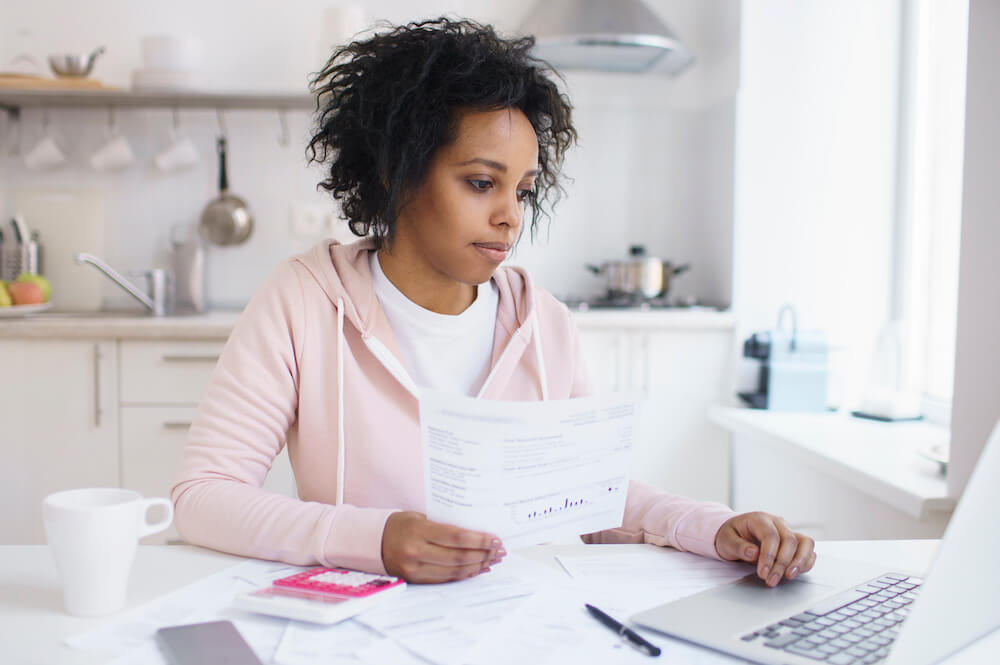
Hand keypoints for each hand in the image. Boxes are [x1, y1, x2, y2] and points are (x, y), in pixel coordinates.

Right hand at [381, 511, 504, 582]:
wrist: (372, 541)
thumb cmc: (399, 524)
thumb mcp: (419, 517)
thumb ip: (442, 525)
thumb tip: (474, 531)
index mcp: (418, 532)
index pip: (456, 537)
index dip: (478, 540)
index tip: (495, 539)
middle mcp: (417, 552)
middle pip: (459, 557)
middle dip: (483, 554)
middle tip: (500, 551)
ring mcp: (416, 569)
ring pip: (455, 571)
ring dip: (478, 566)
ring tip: (493, 560)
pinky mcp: (416, 580)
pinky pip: (446, 579)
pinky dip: (465, 574)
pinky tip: (478, 569)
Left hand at [715, 511, 815, 586]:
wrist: (736, 534)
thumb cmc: (731, 535)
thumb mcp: (726, 540)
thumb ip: (738, 546)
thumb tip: (753, 553)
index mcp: (760, 519)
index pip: (771, 536)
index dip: (769, 556)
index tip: (762, 573)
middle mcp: (777, 523)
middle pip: (789, 540)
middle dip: (781, 563)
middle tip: (771, 580)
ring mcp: (788, 531)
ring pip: (805, 543)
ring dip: (799, 562)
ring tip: (788, 576)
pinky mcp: (795, 542)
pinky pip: (808, 550)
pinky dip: (805, 562)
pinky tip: (794, 573)